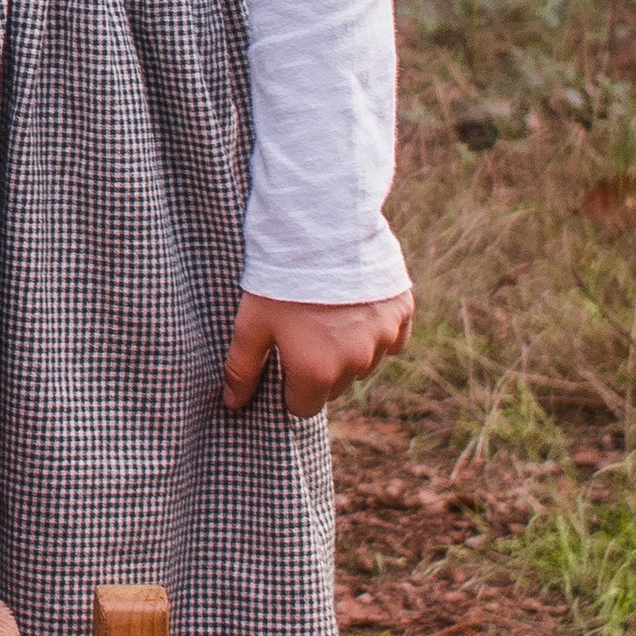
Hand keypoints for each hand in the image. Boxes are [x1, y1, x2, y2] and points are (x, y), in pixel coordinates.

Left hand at [220, 288, 414, 419]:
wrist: (320, 228)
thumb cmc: (279, 279)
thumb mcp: (250, 323)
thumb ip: (242, 369)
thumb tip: (232, 404)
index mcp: (317, 373)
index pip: (302, 407)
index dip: (288, 386)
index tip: (282, 359)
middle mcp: (356, 364)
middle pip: (335, 386)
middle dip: (320, 368)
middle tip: (304, 330)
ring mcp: (384, 339)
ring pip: (364, 361)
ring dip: (349, 349)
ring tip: (327, 312)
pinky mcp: (402, 313)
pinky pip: (392, 337)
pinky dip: (376, 328)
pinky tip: (356, 306)